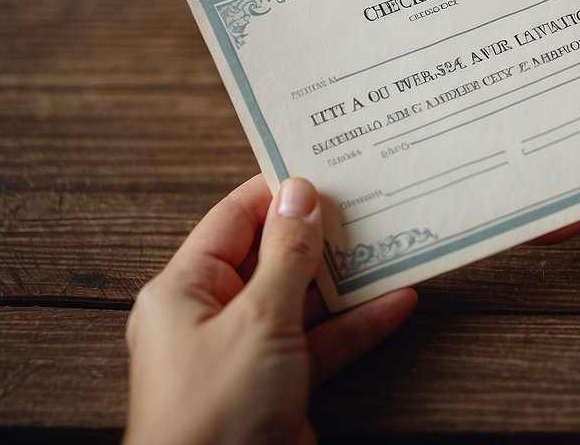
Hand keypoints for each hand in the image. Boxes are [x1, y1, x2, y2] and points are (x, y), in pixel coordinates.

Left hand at [124, 175, 415, 444]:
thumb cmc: (214, 411)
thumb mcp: (258, 318)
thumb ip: (286, 254)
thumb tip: (299, 194)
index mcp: (183, 290)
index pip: (232, 219)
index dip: (276, 191)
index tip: (322, 167)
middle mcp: (211, 317)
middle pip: (271, 257)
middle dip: (319, 234)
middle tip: (365, 200)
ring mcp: (247, 353)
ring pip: (302, 300)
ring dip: (346, 278)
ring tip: (391, 242)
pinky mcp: (279, 385)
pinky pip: (321, 342)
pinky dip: (357, 323)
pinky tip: (396, 301)